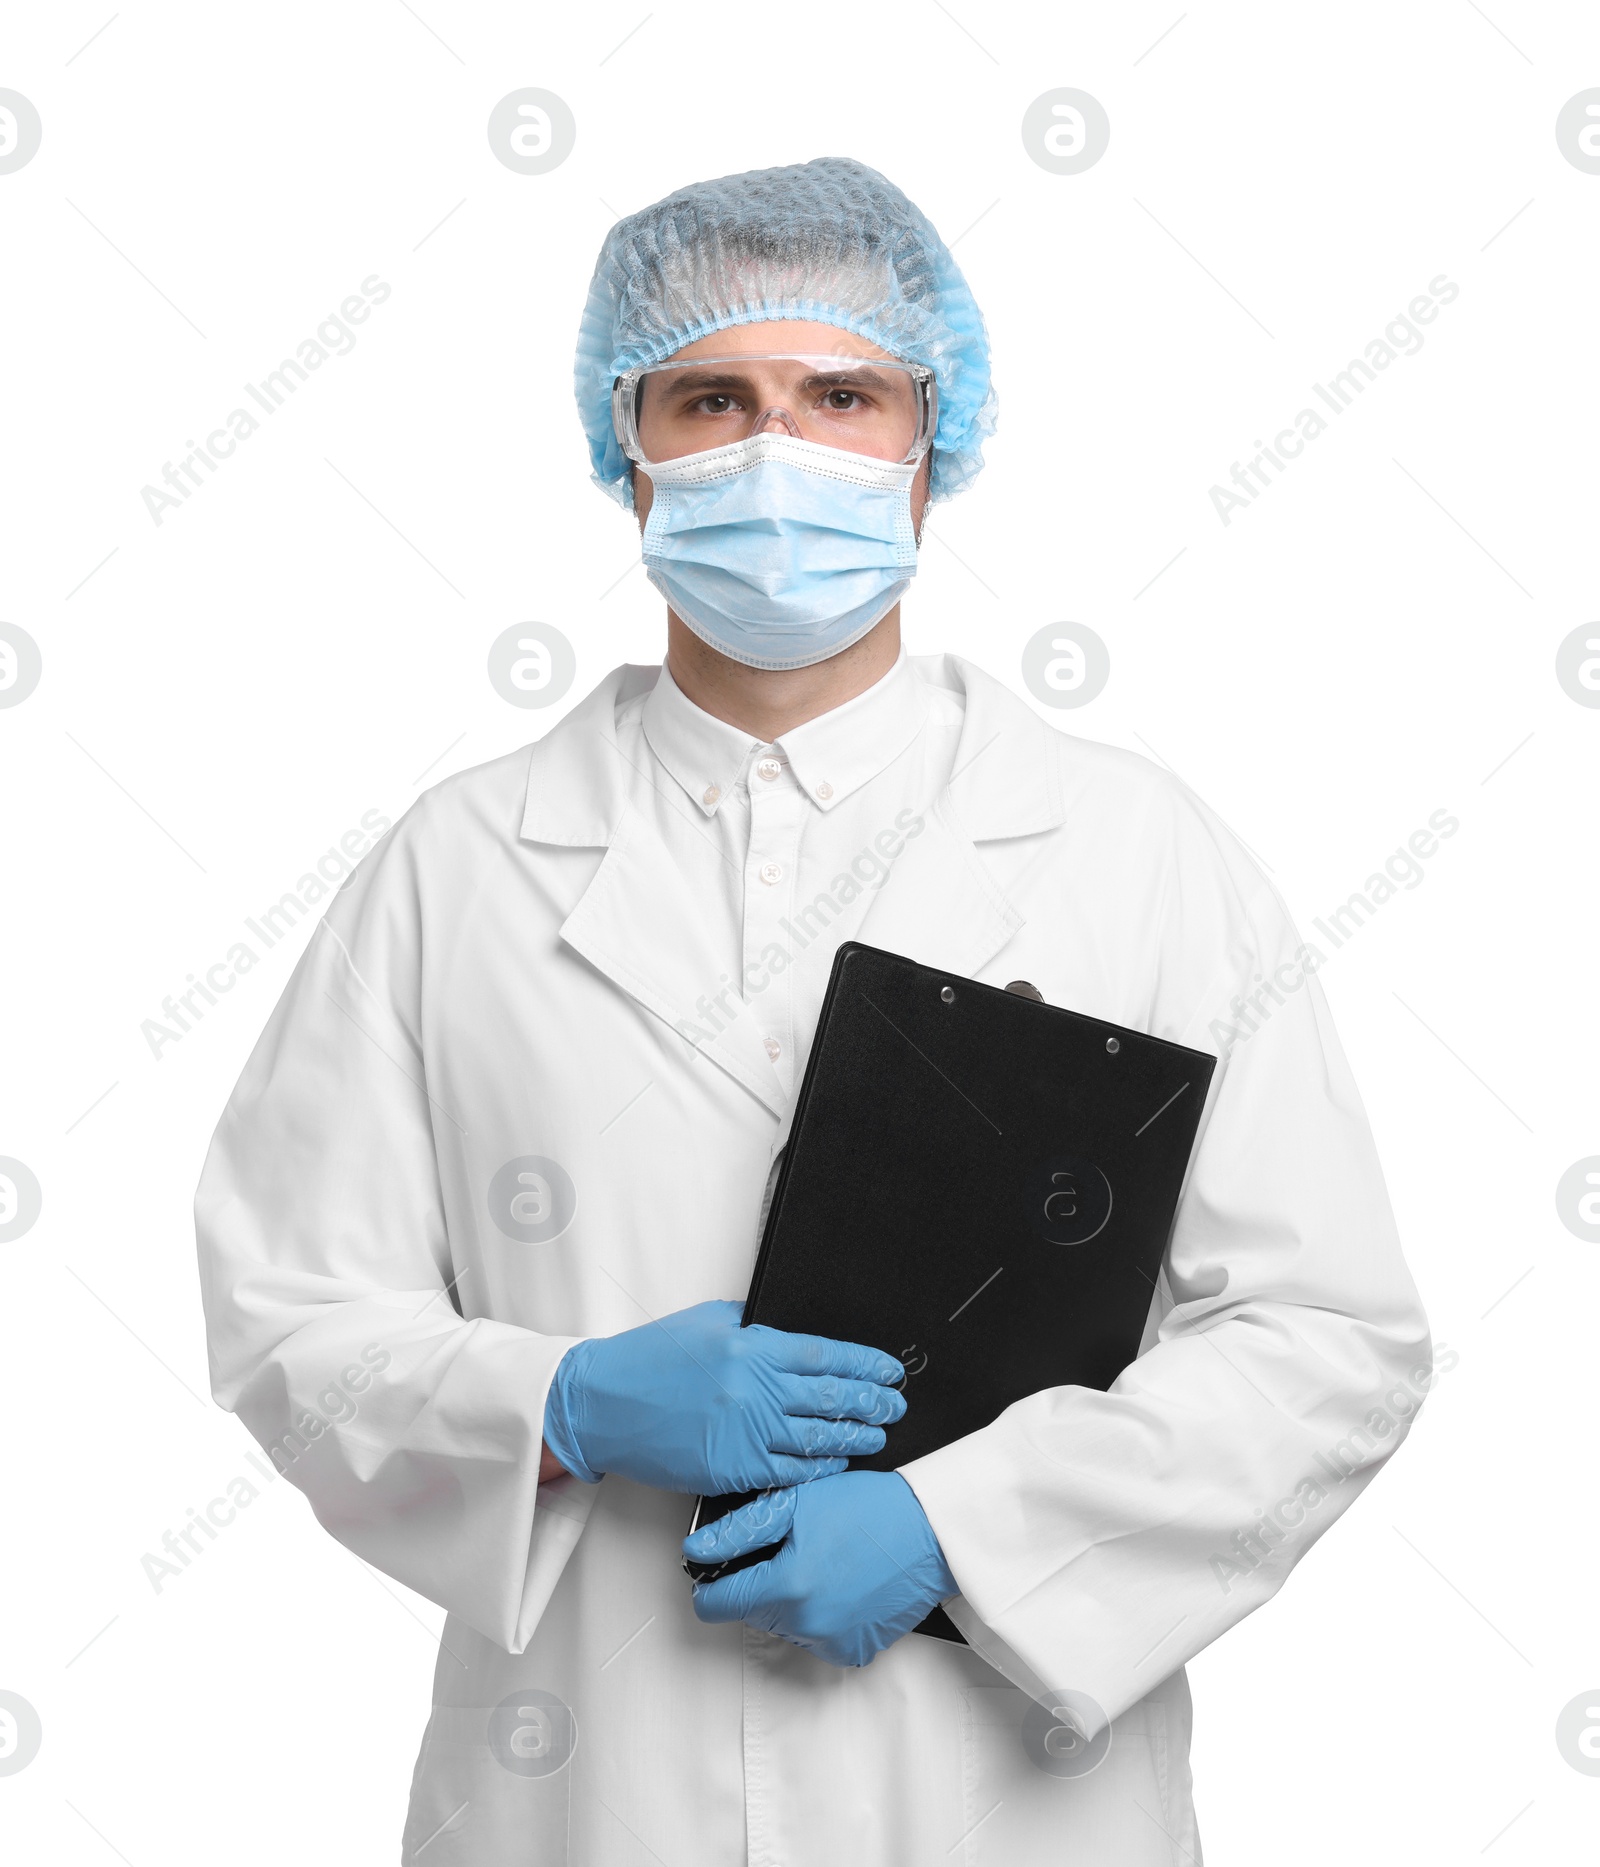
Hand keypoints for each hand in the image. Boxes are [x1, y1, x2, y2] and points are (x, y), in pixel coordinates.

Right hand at [541, 1299, 906, 1495]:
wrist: (604, 1403)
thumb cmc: (650, 1359)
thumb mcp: (706, 1322)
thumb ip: (752, 1325)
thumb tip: (790, 1333)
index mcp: (751, 1348)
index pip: (825, 1356)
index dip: (865, 1364)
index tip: (889, 1368)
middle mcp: (754, 1390)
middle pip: (830, 1397)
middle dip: (871, 1401)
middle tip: (895, 1404)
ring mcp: (744, 1433)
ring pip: (816, 1438)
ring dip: (854, 1436)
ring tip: (878, 1434)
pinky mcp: (731, 1468)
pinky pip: (788, 1471)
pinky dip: (818, 1467)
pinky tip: (837, 1462)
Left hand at [683, 1470, 956, 1666]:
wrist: (931, 1530)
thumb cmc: (870, 1509)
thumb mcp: (798, 1503)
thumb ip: (740, 1531)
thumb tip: (697, 1550)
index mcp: (787, 1587)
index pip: (718, 1605)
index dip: (712, 1584)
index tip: (719, 1571)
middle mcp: (808, 1625)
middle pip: (754, 1613)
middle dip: (762, 1584)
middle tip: (793, 1549)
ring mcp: (834, 1643)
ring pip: (786, 1626)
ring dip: (793, 1601)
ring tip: (823, 1563)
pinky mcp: (857, 1650)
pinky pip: (819, 1638)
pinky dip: (822, 1616)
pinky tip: (842, 1584)